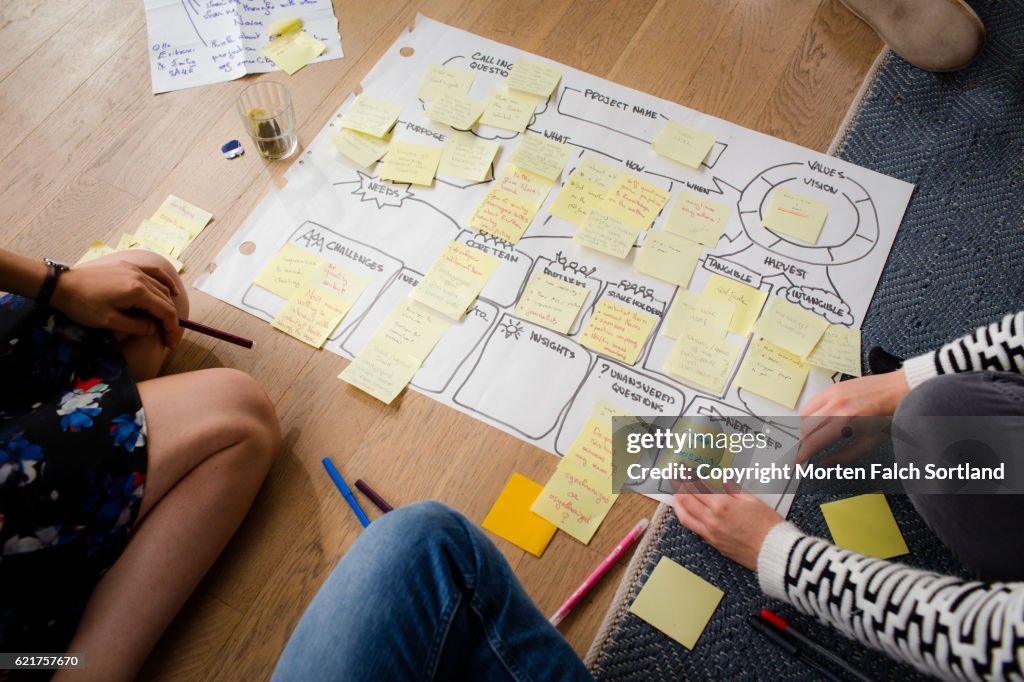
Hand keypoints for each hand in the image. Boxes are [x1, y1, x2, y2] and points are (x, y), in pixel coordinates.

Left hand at [50, 260, 181, 346]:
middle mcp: (140, 277)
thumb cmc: (82, 304)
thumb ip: (135, 326)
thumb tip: (152, 328)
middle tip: (168, 337)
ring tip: (169, 320)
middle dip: (170, 320)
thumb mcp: (109, 321)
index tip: (170, 343)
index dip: (172, 328)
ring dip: (168, 304)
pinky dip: (164, 281)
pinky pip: (153, 272)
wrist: (61, 285)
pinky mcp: (127, 266)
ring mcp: (134, 269)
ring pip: (161, 287)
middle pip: (165, 300)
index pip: (165, 311)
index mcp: (137, 291)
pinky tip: (170, 289)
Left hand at [672, 485, 782, 569]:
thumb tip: (722, 478)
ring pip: (685, 516)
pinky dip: (687, 517)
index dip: (686, 476)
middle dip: (677, 485)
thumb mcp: (752, 500)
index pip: (697, 487)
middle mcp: (712, 519)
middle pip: (685, 500)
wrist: (774, 551)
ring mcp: (711, 533)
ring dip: (677, 503)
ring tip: (676, 493)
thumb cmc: (768, 525)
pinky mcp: (713, 543)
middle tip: (674, 476)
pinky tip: (688, 512)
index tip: (682, 469)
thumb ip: (733, 488)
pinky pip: (694, 528)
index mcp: (722, 505)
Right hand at [796, 371, 909, 463]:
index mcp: (845, 421)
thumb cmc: (887, 416)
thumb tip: (826, 462)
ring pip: (804, 414)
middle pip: (805, 428)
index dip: (803, 453)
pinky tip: (814, 421)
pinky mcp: (831, 387)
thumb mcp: (870, 442)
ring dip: (803, 429)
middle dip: (802, 443)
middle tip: (805, 451)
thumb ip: (846, 455)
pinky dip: (808, 414)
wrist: (897, 390)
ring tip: (810, 437)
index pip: (814, 440)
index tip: (797, 461)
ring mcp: (831, 394)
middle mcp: (835, 406)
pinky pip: (811, 402)